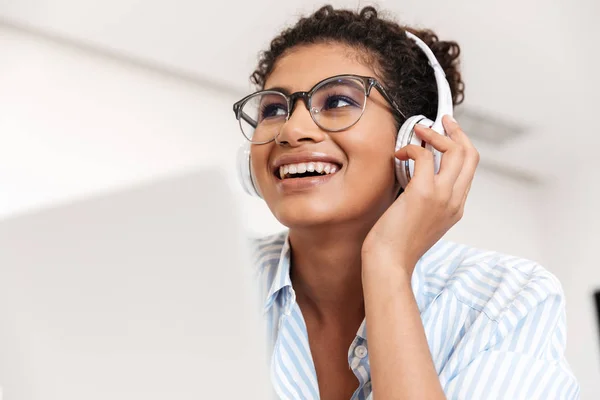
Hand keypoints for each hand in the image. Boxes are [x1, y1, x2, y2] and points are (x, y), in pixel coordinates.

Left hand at [362, 115, 479, 274]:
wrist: (390, 262)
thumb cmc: (397, 244)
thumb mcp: (421, 220)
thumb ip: (427, 198)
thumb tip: (416, 172)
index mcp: (456, 207)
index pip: (469, 169)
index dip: (460, 146)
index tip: (447, 134)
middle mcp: (455, 200)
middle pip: (470, 155)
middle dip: (457, 132)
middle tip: (442, 121)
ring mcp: (442, 196)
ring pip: (455, 151)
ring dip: (435, 134)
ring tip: (418, 131)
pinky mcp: (423, 193)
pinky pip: (423, 156)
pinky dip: (411, 148)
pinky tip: (398, 154)